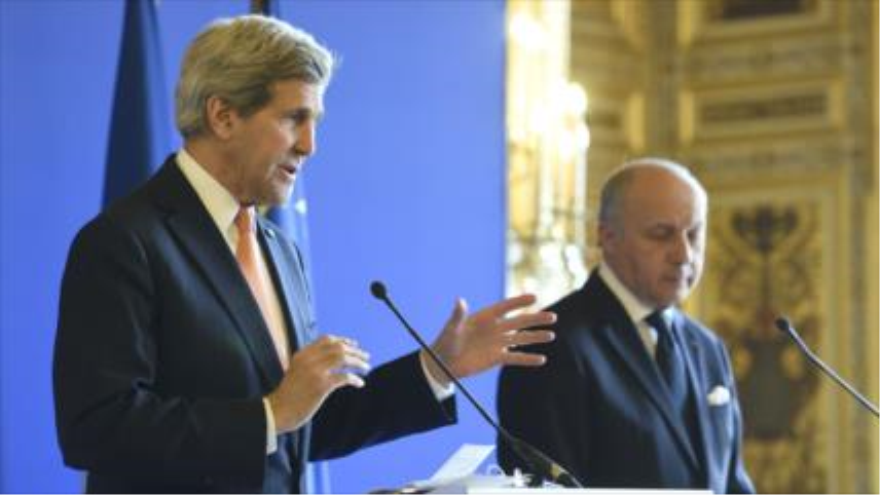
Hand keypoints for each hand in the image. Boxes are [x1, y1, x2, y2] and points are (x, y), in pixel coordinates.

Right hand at [267, 335, 369, 432]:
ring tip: (367, 368)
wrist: (277, 412)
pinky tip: (360, 383)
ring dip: (358, 362)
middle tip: (366, 357)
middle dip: (355, 351)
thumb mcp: (297, 371)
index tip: (354, 345)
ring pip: (343, 358)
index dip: (343, 341)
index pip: (327, 339)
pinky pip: (344, 377)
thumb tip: (333, 360)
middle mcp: (308, 359)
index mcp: (302, 354)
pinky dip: (355, 379)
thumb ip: (311, 362)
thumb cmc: (289, 395)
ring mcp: (315, 371)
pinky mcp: (321, 386)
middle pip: (338, 347)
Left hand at [425, 294, 555, 385]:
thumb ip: (458, 315)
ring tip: (551, 335)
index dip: (518, 302)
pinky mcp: (497, 358)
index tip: (534, 298)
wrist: (444, 363)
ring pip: (521, 339)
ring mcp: (497, 343)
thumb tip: (460, 300)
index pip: (505, 307)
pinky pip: (516, 358)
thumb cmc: (445, 342)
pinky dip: (528, 359)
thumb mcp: (452, 328)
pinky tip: (541, 359)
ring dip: (536, 337)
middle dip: (535, 319)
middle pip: (519, 322)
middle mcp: (495, 328)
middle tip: (552, 317)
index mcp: (485, 317)